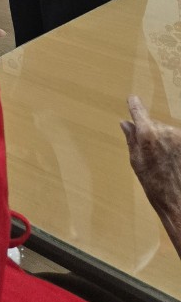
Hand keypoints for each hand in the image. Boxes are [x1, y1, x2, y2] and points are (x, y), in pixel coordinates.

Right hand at [120, 95, 180, 256]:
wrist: (179, 202)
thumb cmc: (155, 186)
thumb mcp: (137, 163)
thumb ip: (132, 139)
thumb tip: (126, 123)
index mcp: (147, 134)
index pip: (138, 110)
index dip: (134, 105)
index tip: (132, 99)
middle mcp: (165, 130)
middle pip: (155, 124)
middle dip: (151, 133)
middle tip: (151, 155)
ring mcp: (179, 136)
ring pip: (167, 132)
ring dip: (165, 141)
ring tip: (165, 162)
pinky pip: (177, 139)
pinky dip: (175, 146)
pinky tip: (174, 162)